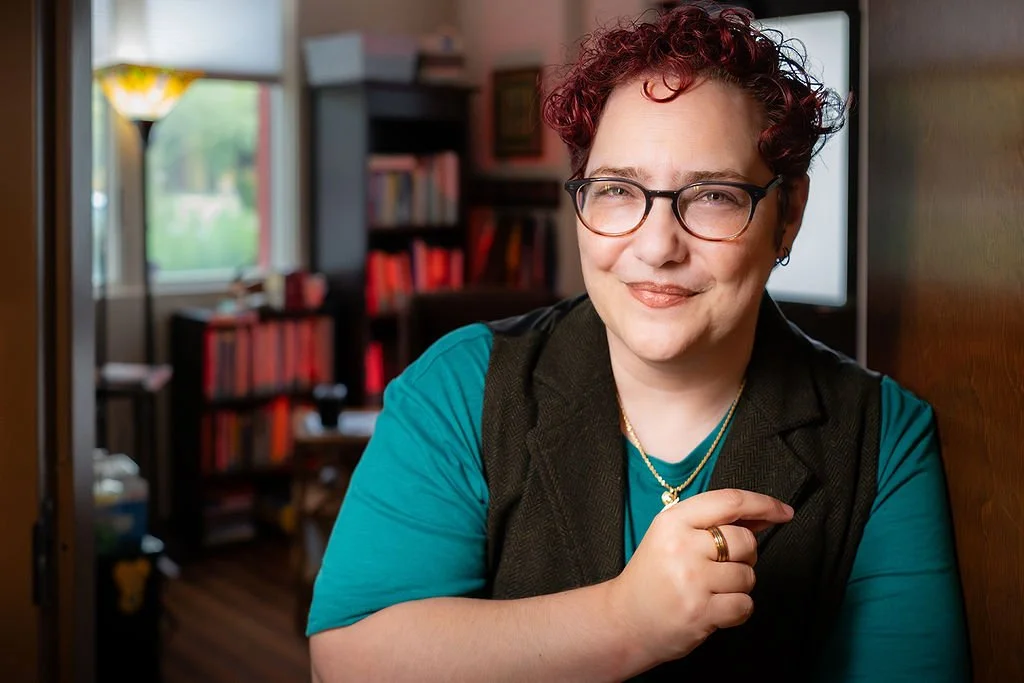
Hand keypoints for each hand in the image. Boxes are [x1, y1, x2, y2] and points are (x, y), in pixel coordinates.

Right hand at [604, 488, 793, 665]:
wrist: (625, 620)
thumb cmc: (654, 576)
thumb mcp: (674, 538)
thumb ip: (715, 524)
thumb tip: (764, 516)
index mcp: (673, 521)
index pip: (730, 501)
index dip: (764, 504)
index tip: (783, 512)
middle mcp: (682, 546)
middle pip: (745, 541)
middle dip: (746, 556)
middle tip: (723, 566)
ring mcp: (691, 580)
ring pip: (747, 576)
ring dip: (738, 586)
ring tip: (711, 590)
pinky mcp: (701, 612)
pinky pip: (745, 605)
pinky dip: (737, 610)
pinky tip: (715, 609)